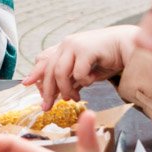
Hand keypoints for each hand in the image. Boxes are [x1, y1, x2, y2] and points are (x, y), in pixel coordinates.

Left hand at [22, 25, 138, 109]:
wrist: (125, 46)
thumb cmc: (104, 59)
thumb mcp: (83, 69)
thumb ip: (70, 79)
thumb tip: (58, 95)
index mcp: (64, 48)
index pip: (43, 60)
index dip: (34, 73)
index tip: (26, 84)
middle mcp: (66, 45)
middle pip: (49, 70)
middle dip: (48, 91)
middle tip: (47, 106)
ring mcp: (75, 45)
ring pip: (60, 72)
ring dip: (65, 89)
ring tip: (72, 98)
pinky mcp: (87, 50)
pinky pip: (78, 72)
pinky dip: (82, 81)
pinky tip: (90, 81)